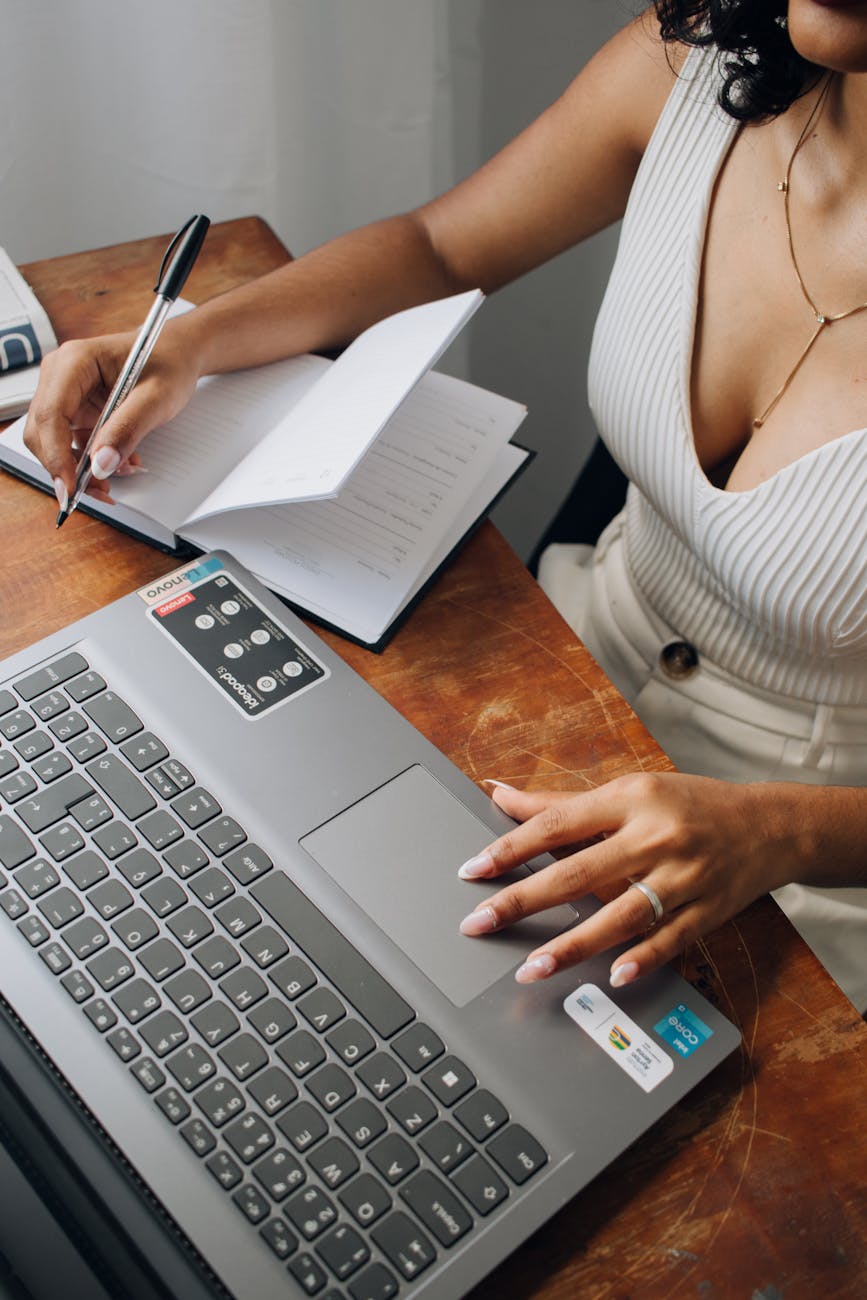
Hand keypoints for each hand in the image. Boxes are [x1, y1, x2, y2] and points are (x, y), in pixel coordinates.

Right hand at [24, 321, 200, 509]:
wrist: (177, 354)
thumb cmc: (168, 362)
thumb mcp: (156, 397)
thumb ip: (128, 429)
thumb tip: (101, 464)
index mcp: (75, 362)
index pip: (49, 414)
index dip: (56, 455)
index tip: (71, 487)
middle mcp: (61, 377)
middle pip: (43, 432)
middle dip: (67, 468)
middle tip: (100, 491)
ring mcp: (66, 395)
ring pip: (54, 443)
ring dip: (81, 469)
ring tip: (119, 474)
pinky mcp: (76, 411)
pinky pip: (72, 444)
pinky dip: (92, 461)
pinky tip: (119, 462)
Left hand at [457, 773, 794, 987]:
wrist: (769, 826)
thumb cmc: (689, 804)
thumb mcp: (629, 791)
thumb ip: (561, 803)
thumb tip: (498, 794)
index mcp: (631, 800)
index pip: (558, 825)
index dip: (510, 847)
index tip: (473, 870)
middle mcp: (655, 838)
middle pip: (578, 873)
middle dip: (523, 900)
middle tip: (479, 923)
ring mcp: (683, 878)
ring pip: (620, 916)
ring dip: (573, 945)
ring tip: (531, 968)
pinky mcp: (706, 912)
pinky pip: (669, 941)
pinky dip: (642, 960)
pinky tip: (612, 977)